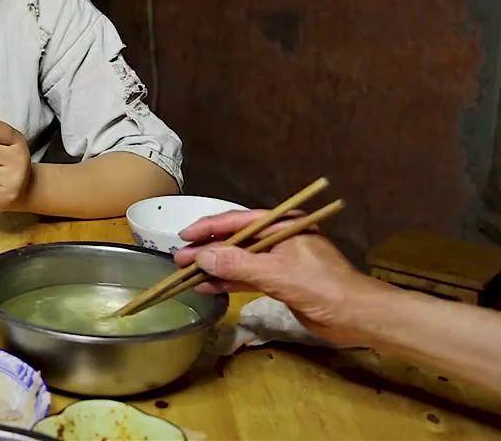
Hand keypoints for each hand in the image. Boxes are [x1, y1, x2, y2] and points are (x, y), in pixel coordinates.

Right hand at [174, 210, 384, 345]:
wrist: (358, 317)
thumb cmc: (323, 288)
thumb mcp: (278, 274)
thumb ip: (238, 264)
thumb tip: (201, 256)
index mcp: (283, 226)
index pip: (238, 221)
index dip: (209, 229)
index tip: (183, 237)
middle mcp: (279, 239)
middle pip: (236, 240)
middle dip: (208, 250)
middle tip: (179, 259)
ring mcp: (280, 261)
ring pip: (239, 260)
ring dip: (215, 268)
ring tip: (187, 274)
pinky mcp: (280, 282)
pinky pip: (247, 277)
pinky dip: (228, 282)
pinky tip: (208, 287)